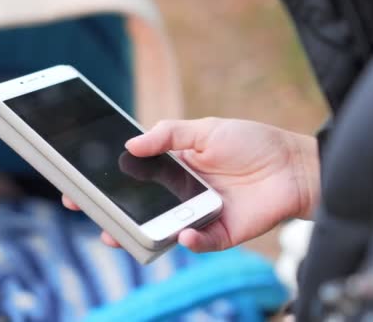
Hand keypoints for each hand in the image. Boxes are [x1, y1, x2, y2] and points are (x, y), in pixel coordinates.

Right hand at [63, 118, 319, 251]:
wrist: (292, 164)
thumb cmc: (251, 142)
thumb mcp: (206, 129)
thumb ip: (169, 134)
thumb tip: (131, 146)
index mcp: (176, 167)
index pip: (134, 176)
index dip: (108, 179)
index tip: (79, 180)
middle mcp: (182, 193)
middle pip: (140, 206)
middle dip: (110, 210)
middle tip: (83, 208)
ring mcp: (199, 214)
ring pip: (161, 230)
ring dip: (137, 234)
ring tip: (113, 233)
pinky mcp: (221, 233)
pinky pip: (200, 242)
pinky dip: (190, 240)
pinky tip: (183, 234)